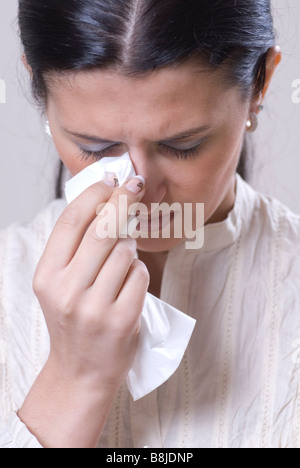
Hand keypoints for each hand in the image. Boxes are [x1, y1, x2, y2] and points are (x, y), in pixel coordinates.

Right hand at [19, 176, 148, 447]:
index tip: (112, 181)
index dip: (95, 194)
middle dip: (123, 202)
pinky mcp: (121, 320)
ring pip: (125, 251)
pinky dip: (139, 272)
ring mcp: (94, 307)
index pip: (71, 221)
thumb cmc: (73, 321)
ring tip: (122, 262)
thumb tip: (106, 202)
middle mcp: (66, 290)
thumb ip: (75, 248)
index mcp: (46, 276)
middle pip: (102, 230)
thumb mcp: (59, 284)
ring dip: (130, 248)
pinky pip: (140, 275)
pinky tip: (129, 283)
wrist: (80, 371)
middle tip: (135, 189)